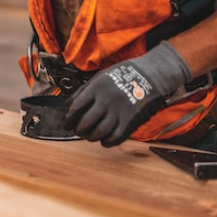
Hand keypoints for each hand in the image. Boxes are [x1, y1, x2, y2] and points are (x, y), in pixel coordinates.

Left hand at [63, 41, 191, 146]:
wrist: (149, 75)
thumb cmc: (123, 74)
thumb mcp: (100, 76)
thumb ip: (84, 90)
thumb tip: (68, 105)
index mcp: (97, 87)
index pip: (76, 106)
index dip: (69, 118)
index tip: (66, 123)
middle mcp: (107, 99)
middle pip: (86, 121)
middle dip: (79, 129)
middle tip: (77, 131)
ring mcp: (119, 110)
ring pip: (100, 131)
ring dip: (91, 137)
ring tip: (89, 136)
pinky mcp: (131, 120)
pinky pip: (116, 137)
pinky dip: (107, 142)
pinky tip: (104, 140)